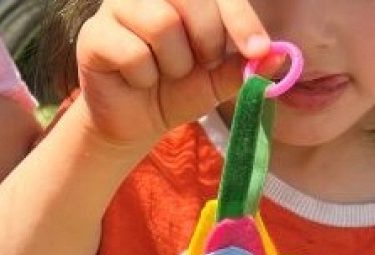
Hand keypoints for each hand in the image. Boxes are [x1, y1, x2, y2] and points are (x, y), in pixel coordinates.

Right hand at [74, 0, 270, 149]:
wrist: (133, 124)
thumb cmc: (174, 91)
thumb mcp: (216, 81)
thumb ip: (243, 66)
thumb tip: (280, 57)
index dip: (239, 17)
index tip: (258, 49)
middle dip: (206, 40)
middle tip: (201, 65)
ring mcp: (117, 6)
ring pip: (161, 23)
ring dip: (172, 63)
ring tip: (165, 74)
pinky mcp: (94, 35)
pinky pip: (132, 52)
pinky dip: (142, 77)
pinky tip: (136, 81)